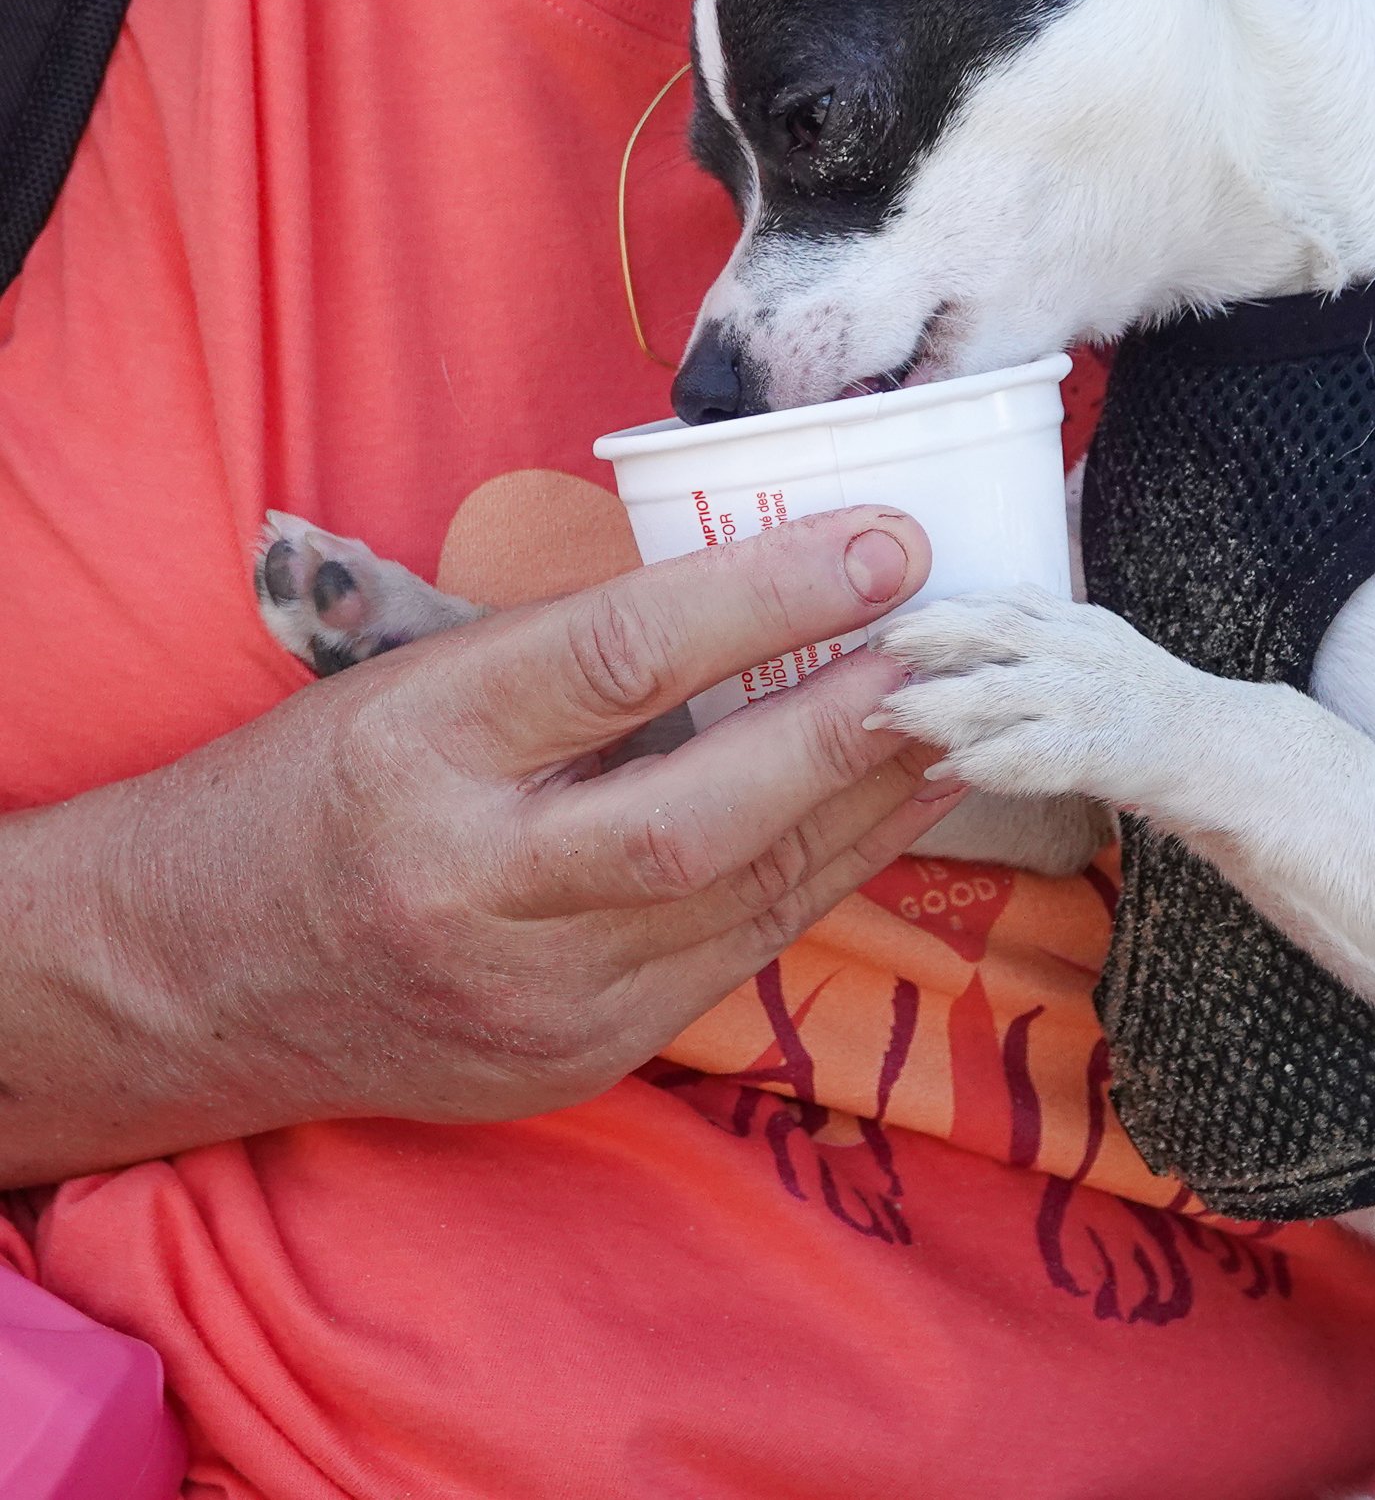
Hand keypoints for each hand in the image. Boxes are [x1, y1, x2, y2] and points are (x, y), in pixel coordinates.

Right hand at [0, 509, 957, 1186]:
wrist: (180, 981)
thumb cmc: (309, 791)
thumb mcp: (413, 681)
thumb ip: (576, 654)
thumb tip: (770, 596)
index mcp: (413, 749)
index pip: (616, 660)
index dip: (768, 597)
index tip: (884, 544)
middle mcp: (468, 888)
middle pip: (696, 813)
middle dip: (847, 730)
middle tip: (957, 654)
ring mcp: (524, 998)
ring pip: (739, 902)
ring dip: (869, 812)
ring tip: (962, 728)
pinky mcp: (569, 1062)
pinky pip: (728, 960)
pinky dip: (819, 880)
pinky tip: (884, 819)